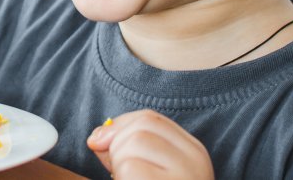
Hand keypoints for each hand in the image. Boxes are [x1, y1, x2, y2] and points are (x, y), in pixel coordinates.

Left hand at [87, 110, 213, 178]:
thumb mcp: (151, 173)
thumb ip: (128, 151)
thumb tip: (98, 137)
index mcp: (192, 152)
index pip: (150, 119)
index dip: (118, 126)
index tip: (101, 144)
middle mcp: (195, 162)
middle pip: (139, 129)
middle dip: (116, 150)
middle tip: (123, 177)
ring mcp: (185, 178)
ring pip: (132, 148)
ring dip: (119, 169)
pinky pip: (131, 172)